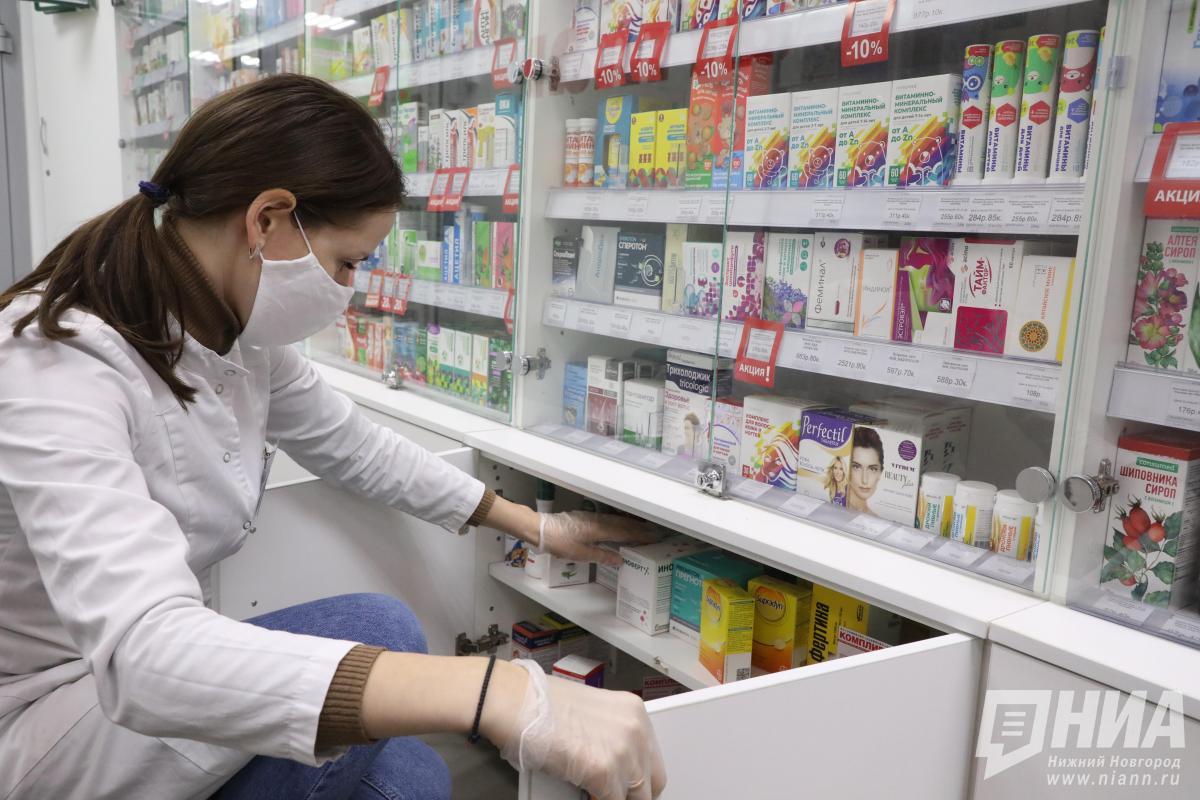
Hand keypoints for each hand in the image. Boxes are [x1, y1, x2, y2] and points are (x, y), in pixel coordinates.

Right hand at [499, 660, 666, 799]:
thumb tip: (615, 766)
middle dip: (633, 795)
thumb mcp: (592, 715)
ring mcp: (624, 751)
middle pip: (652, 782)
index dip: (638, 780)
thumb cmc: (540, 705)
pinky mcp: (605, 772)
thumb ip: (611, 738)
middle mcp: (636, 730)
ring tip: (595, 794)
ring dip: (616, 798)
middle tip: (612, 794)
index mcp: (634, 712)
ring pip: (637, 797)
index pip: (652, 759)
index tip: (627, 788)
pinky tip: (586, 796)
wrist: (517, 701)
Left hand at [538, 511, 658, 565]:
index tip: (652, 537)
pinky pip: (608, 519)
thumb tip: (620, 559)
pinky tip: (618, 526)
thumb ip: (602, 556)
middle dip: (638, 529)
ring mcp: (592, 517)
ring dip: (630, 524)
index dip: (639, 535)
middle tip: (652, 533)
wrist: (541, 529)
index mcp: (599, 530)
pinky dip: (618, 523)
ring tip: (641, 529)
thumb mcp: (581, 554)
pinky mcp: (586, 517)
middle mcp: (598, 521)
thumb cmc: (559, 543)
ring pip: (616, 520)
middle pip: (623, 524)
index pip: (625, 532)